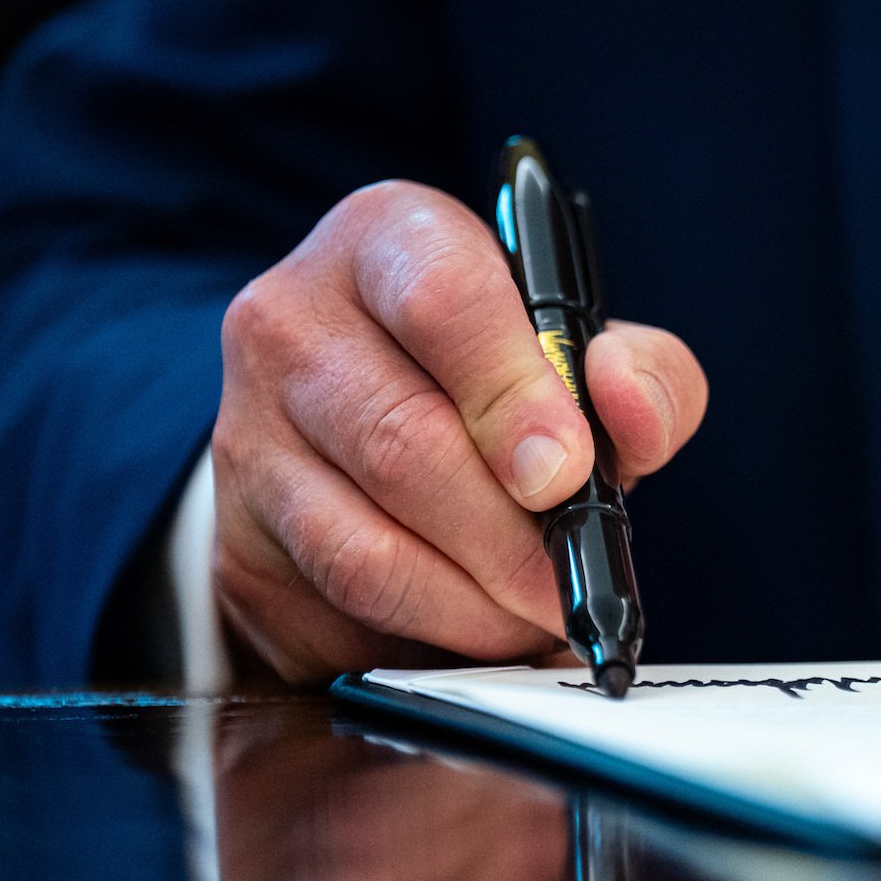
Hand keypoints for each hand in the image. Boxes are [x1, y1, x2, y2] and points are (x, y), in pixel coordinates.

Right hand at [214, 181, 707, 682]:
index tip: (568, 474)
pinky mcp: (238, 541)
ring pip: (364, 547)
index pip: (443, 300)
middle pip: (403, 442)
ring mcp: (248, 433)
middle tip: (572, 582)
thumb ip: (642, 374)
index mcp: (389, 242)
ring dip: (474, 604)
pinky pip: (339, 612)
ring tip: (536, 614)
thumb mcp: (585, 355)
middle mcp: (293, 321)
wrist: (374, 430)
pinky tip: (479, 630)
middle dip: (510, 537)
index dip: (513, 395)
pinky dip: (428, 638)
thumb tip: (632, 412)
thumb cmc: (499, 382)